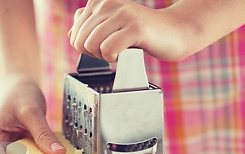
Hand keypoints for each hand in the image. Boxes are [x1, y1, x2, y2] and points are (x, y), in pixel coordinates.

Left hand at [69, 0, 188, 61]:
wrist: (174, 32)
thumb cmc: (141, 32)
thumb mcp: (111, 26)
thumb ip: (90, 27)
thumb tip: (70, 34)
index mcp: (99, 1)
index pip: (74, 35)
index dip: (87, 48)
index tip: (105, 44)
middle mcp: (108, 3)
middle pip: (80, 42)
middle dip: (94, 54)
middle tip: (113, 50)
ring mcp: (122, 14)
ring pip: (91, 45)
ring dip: (104, 56)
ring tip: (119, 50)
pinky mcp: (135, 28)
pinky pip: (108, 49)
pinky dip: (113, 58)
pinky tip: (124, 53)